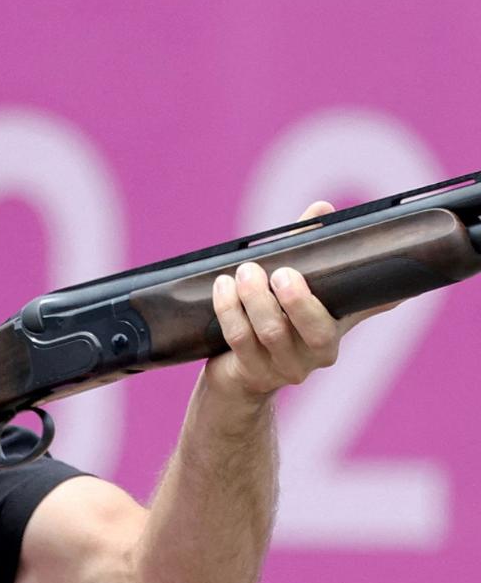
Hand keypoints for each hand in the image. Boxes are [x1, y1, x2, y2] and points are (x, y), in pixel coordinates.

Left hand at [206, 201, 391, 399]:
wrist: (241, 374)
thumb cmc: (275, 320)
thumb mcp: (297, 287)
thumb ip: (309, 249)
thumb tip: (322, 208)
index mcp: (337, 329)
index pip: (357, 312)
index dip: (359, 295)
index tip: (326, 272)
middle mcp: (317, 354)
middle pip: (314, 331)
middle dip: (296, 299)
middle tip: (279, 271)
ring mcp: (284, 367)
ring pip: (272, 332)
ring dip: (255, 298)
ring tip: (243, 272)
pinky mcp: (252, 373)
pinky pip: (239, 339)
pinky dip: (229, 310)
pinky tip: (222, 287)